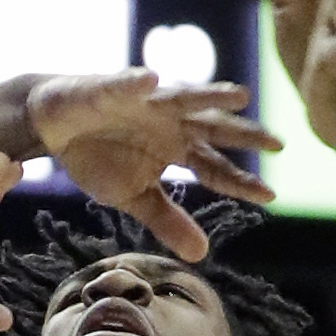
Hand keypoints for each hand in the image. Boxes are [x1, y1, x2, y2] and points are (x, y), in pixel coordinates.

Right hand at [24, 68, 278, 259]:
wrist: (57, 124)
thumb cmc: (101, 155)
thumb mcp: (134, 197)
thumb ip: (168, 220)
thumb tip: (202, 255)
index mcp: (178, 148)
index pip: (216, 167)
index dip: (240, 181)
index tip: (270, 197)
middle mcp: (172, 121)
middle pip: (214, 127)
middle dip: (244, 133)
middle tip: (278, 143)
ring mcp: (147, 101)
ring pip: (183, 96)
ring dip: (209, 94)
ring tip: (238, 96)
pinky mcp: (113, 86)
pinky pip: (125, 84)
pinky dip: (136, 82)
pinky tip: (150, 80)